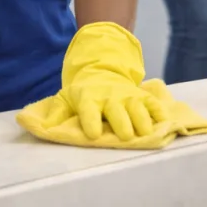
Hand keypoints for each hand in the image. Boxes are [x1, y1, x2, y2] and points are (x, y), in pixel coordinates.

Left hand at [44, 22, 167, 140]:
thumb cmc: (83, 93)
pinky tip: (162, 121)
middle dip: (122, 123)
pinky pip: (153, 103)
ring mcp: (127, 95)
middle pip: (117, 110)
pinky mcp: (142, 96)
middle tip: (126, 135)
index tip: (93, 134)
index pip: (88, 110)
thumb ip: (56, 113)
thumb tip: (45, 127)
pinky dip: (158, 112)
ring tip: (145, 132)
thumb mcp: (65, 98)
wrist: (101, 71)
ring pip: (137, 107)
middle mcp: (109, 96)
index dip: (91, 121)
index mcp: (88, 98)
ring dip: (142, 119)